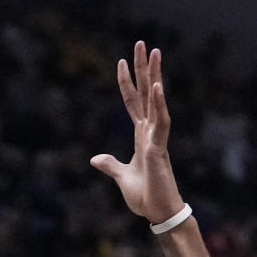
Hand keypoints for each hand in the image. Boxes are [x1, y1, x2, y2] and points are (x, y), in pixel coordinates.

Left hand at [90, 40, 185, 225]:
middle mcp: (150, 132)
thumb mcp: (122, 177)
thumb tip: (95, 158)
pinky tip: (156, 86)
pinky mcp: (160, 149)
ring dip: (154, 76)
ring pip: (156, 101)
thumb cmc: (145, 197)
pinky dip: (159, 104)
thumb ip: (110, 165)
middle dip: (143, 68)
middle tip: (141, 43)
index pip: (133, 103)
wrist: (158, 213)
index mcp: (141, 137)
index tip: (121, 61)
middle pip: (145, 94)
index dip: (126, 83)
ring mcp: (156, 138)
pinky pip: (161, 122)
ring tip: (154, 52)